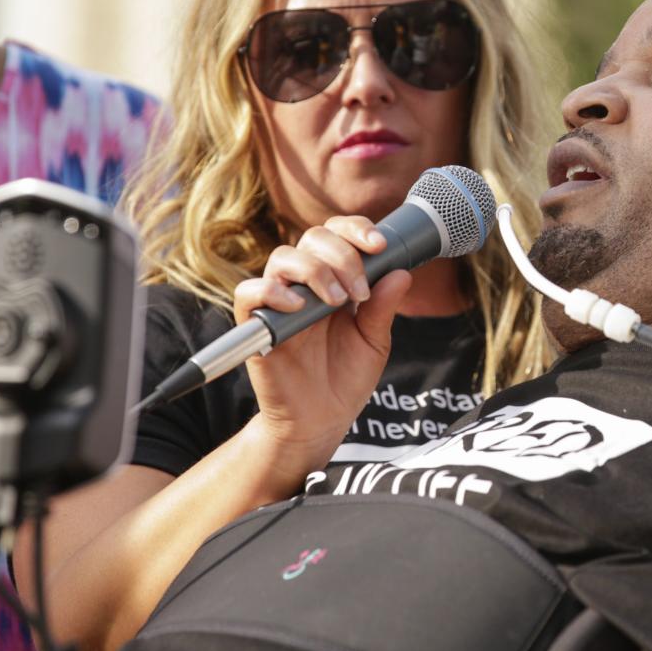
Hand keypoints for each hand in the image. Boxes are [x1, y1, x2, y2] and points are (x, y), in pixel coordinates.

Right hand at [233, 216, 411, 475]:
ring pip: (283, 257)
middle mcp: (303, 284)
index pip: (337, 234)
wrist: (320, 421)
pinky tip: (300, 307)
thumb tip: (402, 272)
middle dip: (344, 255)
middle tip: (361, 292)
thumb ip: (384, 307)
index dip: (356, 230)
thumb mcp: (374, 341)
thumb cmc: (345, 378)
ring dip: (316, 271)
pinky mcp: (256, 325)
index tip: (381, 246)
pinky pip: (249, 291)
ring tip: (338, 302)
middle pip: (313, 238)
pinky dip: (273, 291)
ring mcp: (278, 302)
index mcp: (333, 280)